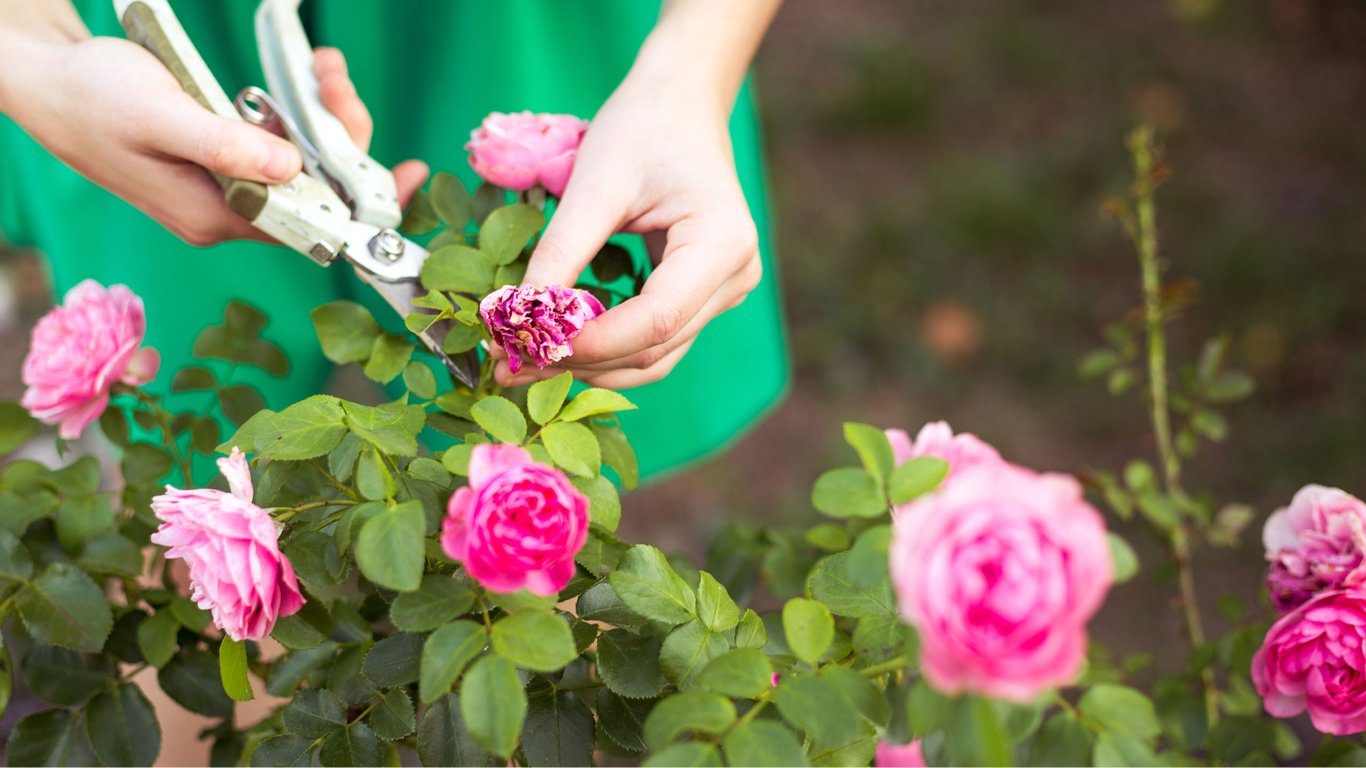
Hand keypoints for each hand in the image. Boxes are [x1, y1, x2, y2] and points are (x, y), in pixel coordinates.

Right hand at [0, 34, 425, 245]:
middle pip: (314, 190)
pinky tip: (303, 77)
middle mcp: (226, 212)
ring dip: (320, 116)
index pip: (311, 225)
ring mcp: (224, 188)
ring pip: (301, 163)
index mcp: (214, 216)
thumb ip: (225, 146)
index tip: (407, 177)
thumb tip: (292, 170)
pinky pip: (279, 146)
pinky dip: (296, 113)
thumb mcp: (161, 117)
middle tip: (334, 76)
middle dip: (339, 134)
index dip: (363, 204)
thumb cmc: (93, 98)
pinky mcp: (221, 162)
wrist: (46, 83)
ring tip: (321, 65)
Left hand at [494, 74, 762, 389]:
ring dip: (591, 365)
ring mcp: (724, 292)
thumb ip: (562, 250)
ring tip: (524, 363)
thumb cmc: (642, 129)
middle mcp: (735, 277)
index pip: (657, 318)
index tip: (529, 345)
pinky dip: (606, 349)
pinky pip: (654, 340)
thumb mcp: (595, 183)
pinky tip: (558, 345)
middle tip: (508, 365)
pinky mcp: (703, 298)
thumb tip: (518, 315)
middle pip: (656, 346)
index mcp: (722, 242)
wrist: (679, 106)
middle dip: (581, 360)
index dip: (594, 342)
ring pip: (655, 357)